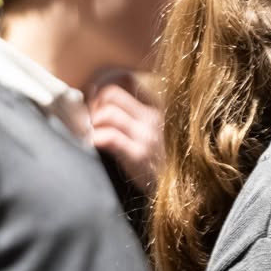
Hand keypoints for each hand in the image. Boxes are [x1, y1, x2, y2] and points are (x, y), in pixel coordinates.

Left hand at [88, 74, 162, 194]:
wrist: (183, 191)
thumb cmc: (162, 163)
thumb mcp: (156, 132)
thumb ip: (135, 114)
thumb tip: (97, 96)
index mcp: (158, 108)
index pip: (126, 79)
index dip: (102, 85)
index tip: (92, 100)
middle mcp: (154, 117)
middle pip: (111, 92)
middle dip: (91, 104)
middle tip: (86, 121)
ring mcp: (148, 135)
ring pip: (107, 112)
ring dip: (90, 124)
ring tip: (87, 135)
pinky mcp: (139, 155)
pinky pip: (109, 137)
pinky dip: (93, 139)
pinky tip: (91, 145)